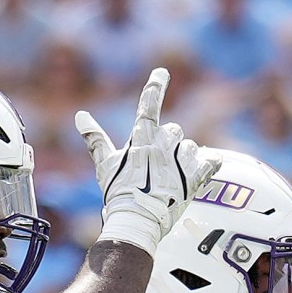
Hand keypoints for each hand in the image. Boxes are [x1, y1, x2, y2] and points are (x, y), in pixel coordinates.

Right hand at [77, 67, 217, 249]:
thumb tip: (80, 115)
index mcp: (142, 137)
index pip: (149, 103)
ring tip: (173, 177)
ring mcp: (181, 160)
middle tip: (157, 165)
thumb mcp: (104, 164)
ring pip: (191, 146)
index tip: (162, 72)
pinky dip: (210, 164)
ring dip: (185, 157)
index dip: (156, 85)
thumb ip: (95, 138)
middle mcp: (163, 144)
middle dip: (168, 143)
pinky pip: (212, 162)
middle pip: (173, 130)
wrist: (136, 220)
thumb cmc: (117, 193)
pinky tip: (206, 168)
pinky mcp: (196, 178)